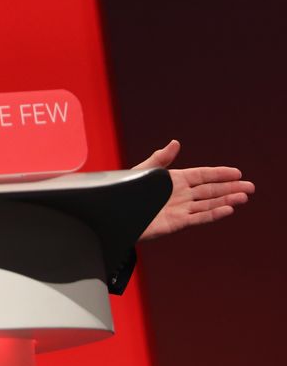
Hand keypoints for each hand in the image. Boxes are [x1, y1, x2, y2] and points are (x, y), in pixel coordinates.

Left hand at [134, 140, 254, 240]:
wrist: (115, 214)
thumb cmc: (125, 190)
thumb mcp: (143, 172)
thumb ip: (160, 159)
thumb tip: (176, 143)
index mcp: (174, 180)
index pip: (202, 175)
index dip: (219, 174)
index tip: (237, 172)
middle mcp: (180, 194)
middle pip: (210, 190)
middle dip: (230, 188)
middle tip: (250, 186)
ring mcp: (180, 209)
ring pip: (208, 204)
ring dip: (226, 200)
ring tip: (244, 197)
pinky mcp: (177, 223)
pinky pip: (199, 217)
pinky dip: (213, 213)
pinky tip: (228, 209)